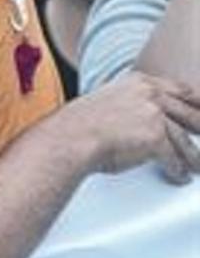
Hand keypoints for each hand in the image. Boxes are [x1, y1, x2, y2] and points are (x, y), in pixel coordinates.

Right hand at [63, 72, 199, 183]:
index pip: (180, 89)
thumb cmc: (80, 124)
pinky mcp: (156, 139)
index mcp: (139, 82)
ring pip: (185, 140)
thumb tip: (144, 117)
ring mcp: (155, 115)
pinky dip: (178, 170)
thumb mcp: (108, 99)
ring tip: (196, 166)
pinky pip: (175, 159)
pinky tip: (179, 175)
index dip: (195, 102)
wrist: (71, 137)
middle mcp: (150, 95)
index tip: (199, 109)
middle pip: (190, 113)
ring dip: (193, 157)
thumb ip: (131, 102)